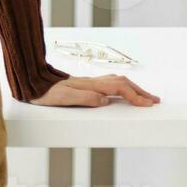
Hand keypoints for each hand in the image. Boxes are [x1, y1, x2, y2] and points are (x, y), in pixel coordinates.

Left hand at [29, 73, 159, 107]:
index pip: (119, 88)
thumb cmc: (44, 93)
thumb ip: (84, 98)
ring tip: (144, 97)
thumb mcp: (63, 98)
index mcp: (89, 85)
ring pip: (117, 81)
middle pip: (122, 82)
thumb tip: (105, 100)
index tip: (148, 105)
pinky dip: (122, 86)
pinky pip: (110, 82)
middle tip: (155, 101)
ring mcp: (89, 81)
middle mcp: (91, 81)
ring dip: (133, 88)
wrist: (31, 82)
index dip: (135, 96)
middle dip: (140, 91)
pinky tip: (123, 91)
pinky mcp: (84, 84)